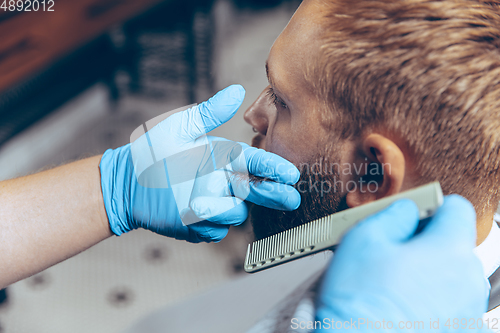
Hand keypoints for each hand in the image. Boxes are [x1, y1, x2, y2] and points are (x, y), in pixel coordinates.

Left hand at [99, 85, 300, 242]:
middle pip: (258, 190)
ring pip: (236, 212)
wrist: (127, 182)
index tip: (290, 173)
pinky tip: (192, 214)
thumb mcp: (181, 127)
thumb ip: (210, 112)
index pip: (256, 162)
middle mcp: (224, 182)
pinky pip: (215, 229)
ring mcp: (214, 205)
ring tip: (198, 203)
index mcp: (224, 159)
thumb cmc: (153, 151)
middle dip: (274, 193)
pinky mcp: (201, 225)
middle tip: (289, 197)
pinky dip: (208, 223)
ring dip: (225, 208)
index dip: (274, 168)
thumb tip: (236, 91)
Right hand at [315, 195, 488, 331]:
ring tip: (391, 283)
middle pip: (453, 244)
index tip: (412, 215)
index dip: (430, 206)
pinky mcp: (459, 330)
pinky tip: (400, 305)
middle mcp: (468, 280)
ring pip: (450, 275)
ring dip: (427, 272)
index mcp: (450, 249)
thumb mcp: (364, 237)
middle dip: (425, 242)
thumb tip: (405, 211)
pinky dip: (429, 299)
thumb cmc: (359, 302)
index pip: (456, 208)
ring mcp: (467, 310)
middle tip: (391, 252)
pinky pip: (448, 303)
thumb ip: (393, 214)